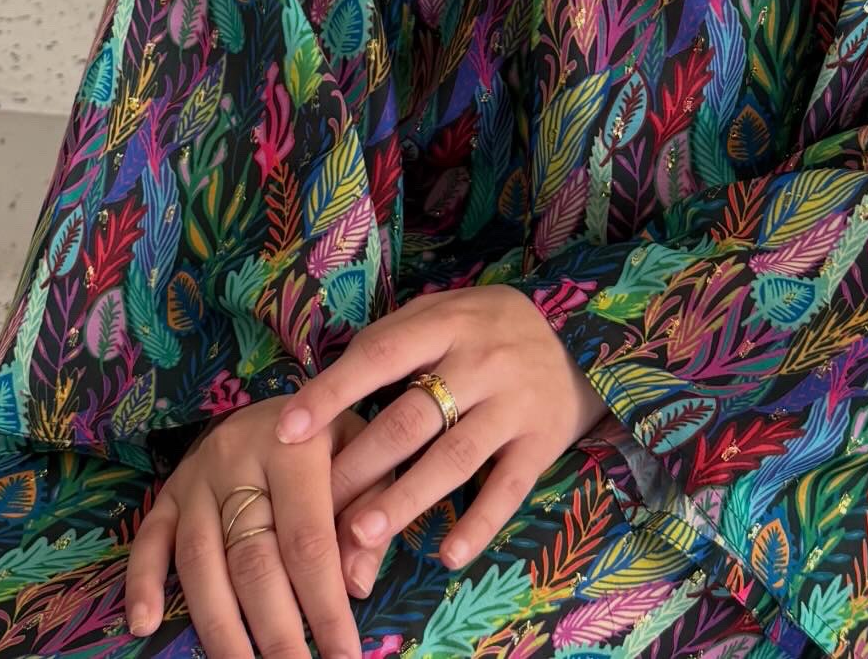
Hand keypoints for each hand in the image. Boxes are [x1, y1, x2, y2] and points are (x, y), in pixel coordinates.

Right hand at [125, 397, 383, 658]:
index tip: (344, 656)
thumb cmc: (336, 436)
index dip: (325, 604)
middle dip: (275, 631)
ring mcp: (197, 477)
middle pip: (252, 560)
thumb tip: (356, 585)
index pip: (308, 539)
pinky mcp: (169, 490)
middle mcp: (238, 459)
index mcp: (296, 446)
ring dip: (219, 628)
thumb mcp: (366, 453)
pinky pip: (148, 539)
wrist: (292, 399)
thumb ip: (369, 510)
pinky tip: (144, 626)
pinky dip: (143, 583)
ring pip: (200, 561)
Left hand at [271, 284, 607, 591]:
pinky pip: (508, 488)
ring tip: (361, 536)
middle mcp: (483, 360)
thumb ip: (394, 339)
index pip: (382, 354)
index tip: (287, 430)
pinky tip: (447, 554)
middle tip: (315, 511)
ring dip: (406, 498)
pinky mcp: (543, 442)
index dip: (333, 392)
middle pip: (412, 417)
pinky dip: (479, 523)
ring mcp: (515, 403)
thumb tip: (322, 388)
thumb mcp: (446, 312)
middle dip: (360, 466)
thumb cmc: (488, 330)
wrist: (579, 342)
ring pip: (454, 457)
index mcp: (449, 323)